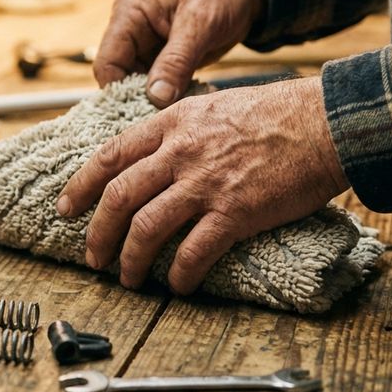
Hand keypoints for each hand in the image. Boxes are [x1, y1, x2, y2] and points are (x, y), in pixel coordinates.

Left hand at [56, 77, 349, 293]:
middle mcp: (180, 152)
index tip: (66, 207)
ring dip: (130, 259)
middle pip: (118, 196)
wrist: (325, 122)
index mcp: (173, 123)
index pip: (110, 155)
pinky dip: (179, 274)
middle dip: (98, 232)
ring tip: (127, 278)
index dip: (81, 185)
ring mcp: (205, 183)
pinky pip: (194, 251)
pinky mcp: (234, 212)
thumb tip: (161, 148)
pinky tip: (177, 285)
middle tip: (92, 257)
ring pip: (146, 226)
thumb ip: (183, 128)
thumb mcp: (215, 106)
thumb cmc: (278, 113)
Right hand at [94, 0, 265, 107]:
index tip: (140, 114)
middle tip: (161, 120)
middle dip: (138, 99)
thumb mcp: (199, 25)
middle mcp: (131, 30)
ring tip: (176, 114)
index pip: (107, 63)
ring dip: (156, 100)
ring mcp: (147, 44)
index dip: (118, 91)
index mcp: (129, 14)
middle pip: (120, 77)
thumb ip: (175, 62)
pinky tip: (185, 102)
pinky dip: (170, 95)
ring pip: (139, 84)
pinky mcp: (164, 55)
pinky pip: (158, 83)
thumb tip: (156, 98)